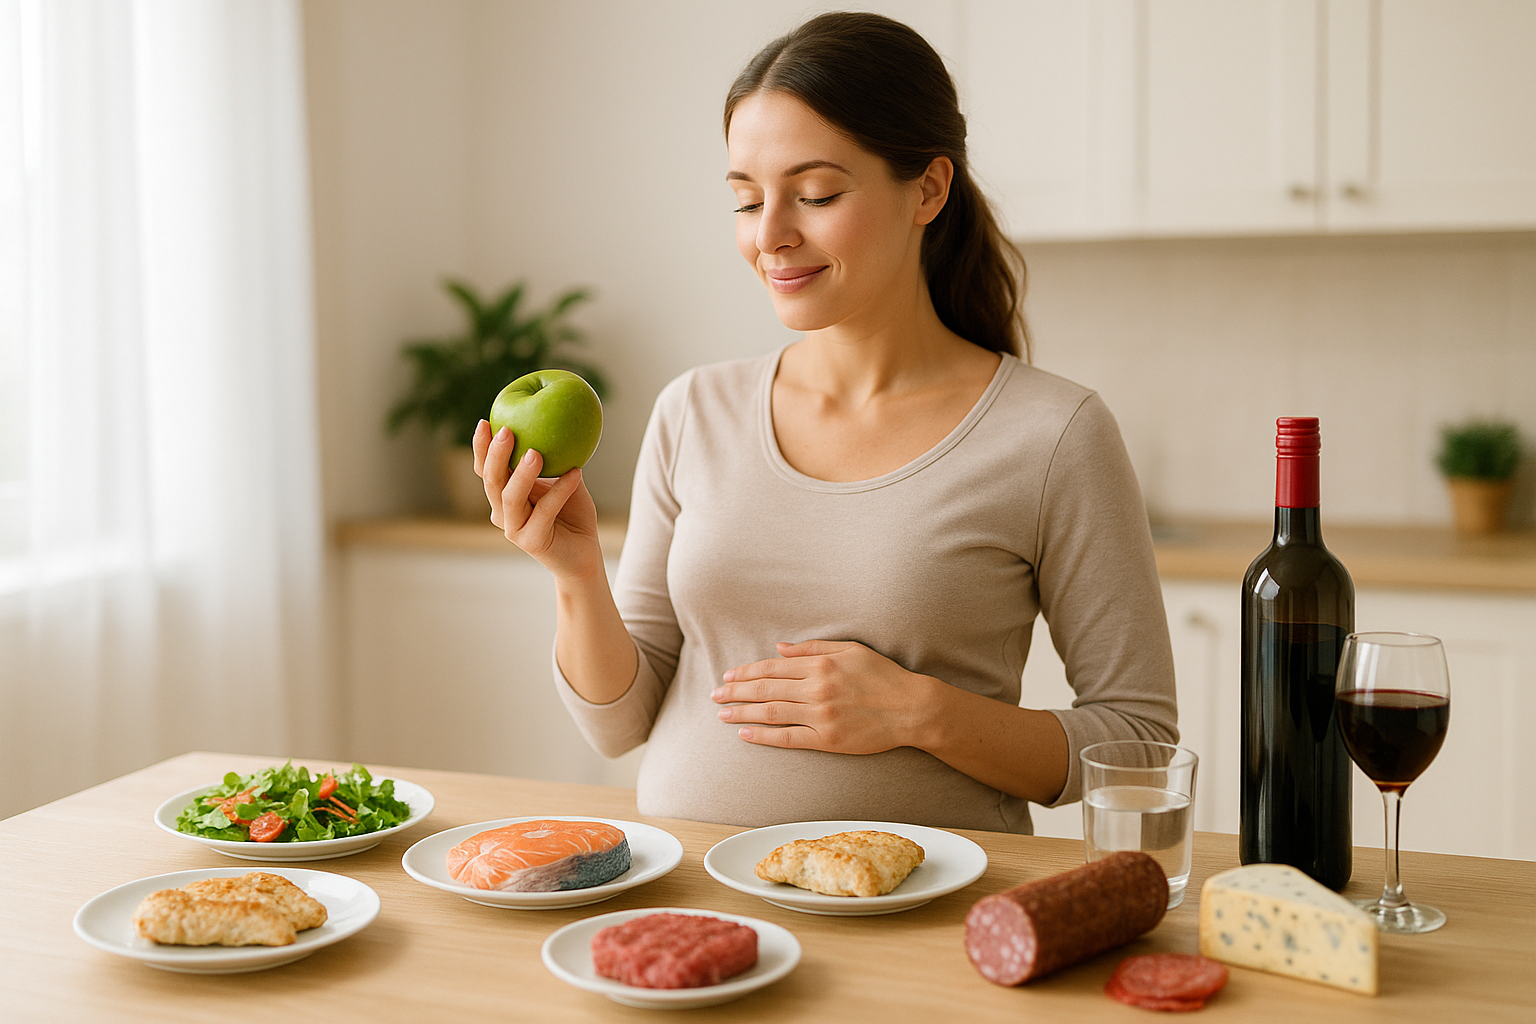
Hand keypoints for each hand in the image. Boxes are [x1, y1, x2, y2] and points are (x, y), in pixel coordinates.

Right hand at [472, 419, 602, 581]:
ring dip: (522, 474)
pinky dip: (560, 490)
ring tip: (536, 453)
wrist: (585, 554)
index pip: (485, 469)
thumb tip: (554, 420)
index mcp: (504, 495)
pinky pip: (544, 511)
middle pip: (491, 480)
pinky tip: (575, 473)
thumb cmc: (573, 514)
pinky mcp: (532, 542)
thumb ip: (553, 458)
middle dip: (496, 454)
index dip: (481, 447)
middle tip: (507, 431)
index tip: (485, 421)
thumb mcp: (562, 480)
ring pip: (511, 497)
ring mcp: (514, 529)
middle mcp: (503, 512)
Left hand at [712, 640, 932, 754]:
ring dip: (742, 713)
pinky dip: (763, 737)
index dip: (746, 672)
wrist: (911, 709)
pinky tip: (745, 735)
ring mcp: (821, 716)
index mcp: (821, 664)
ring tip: (722, 714)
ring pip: (770, 712)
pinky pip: (788, 738)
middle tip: (715, 696)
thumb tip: (780, 648)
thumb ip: (813, 648)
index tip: (728, 677)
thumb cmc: (883, 676)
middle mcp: (817, 689)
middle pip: (765, 689)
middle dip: (736, 692)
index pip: (773, 667)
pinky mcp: (827, 740)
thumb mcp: (851, 650)